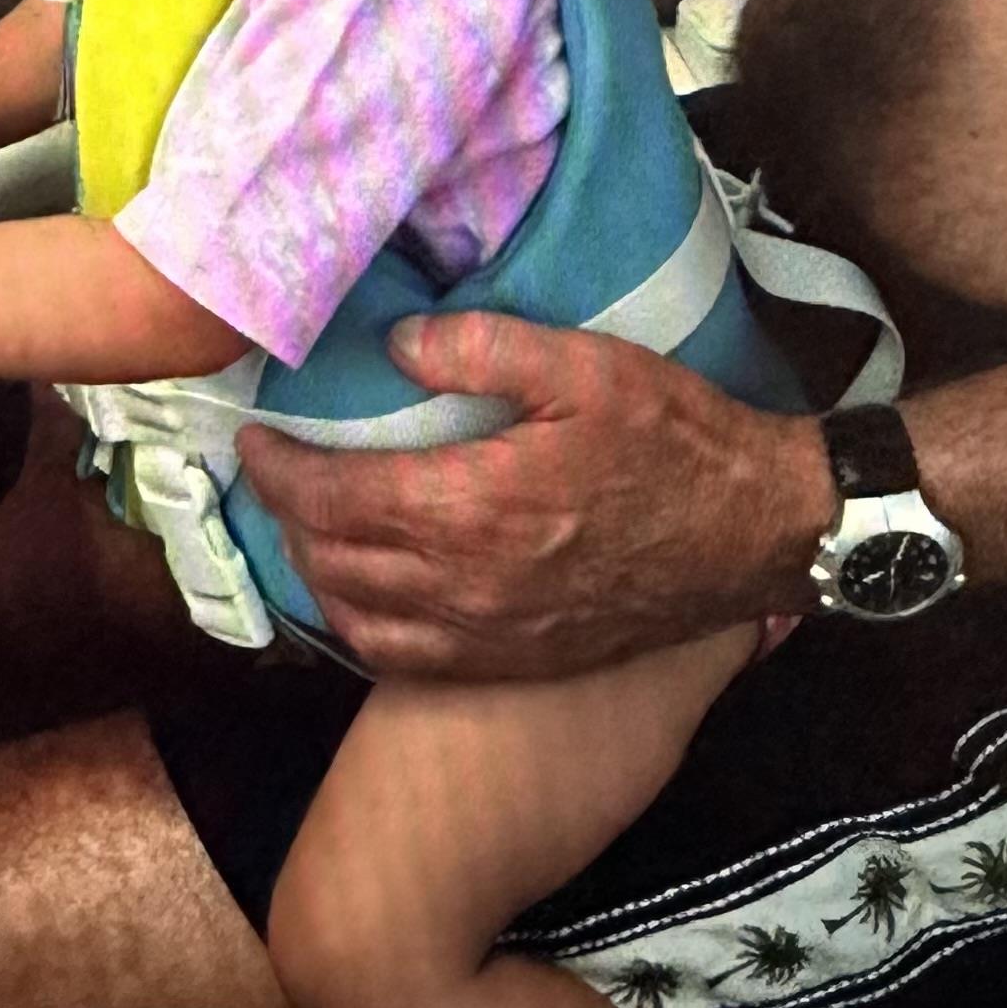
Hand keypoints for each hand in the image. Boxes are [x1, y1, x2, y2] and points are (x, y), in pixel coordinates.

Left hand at [233, 311, 836, 680]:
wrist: (750, 533)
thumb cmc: (674, 439)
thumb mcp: (586, 365)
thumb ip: (485, 347)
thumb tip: (397, 345)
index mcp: (474, 505)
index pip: (337, 495)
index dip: (281, 468)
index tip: (255, 436)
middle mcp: (467, 583)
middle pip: (334, 558)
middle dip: (285, 514)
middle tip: (272, 471)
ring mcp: (488, 634)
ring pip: (359, 618)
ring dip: (313, 572)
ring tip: (303, 526)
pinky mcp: (514, 661)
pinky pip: (405, 662)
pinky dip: (359, 630)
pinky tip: (359, 599)